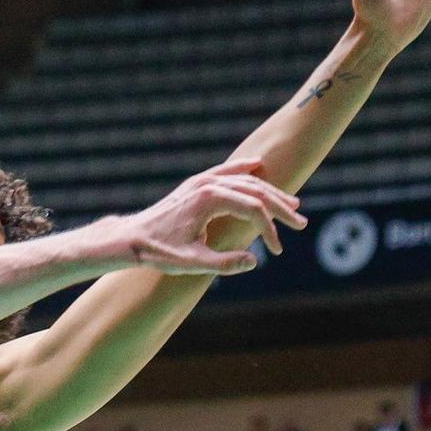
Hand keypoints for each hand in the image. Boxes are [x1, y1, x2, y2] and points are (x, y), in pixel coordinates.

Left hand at [116, 159, 304, 274]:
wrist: (130, 238)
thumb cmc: (159, 252)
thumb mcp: (192, 263)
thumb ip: (224, 264)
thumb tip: (254, 261)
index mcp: (208, 199)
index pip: (253, 209)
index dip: (270, 230)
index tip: (276, 251)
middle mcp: (206, 184)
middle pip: (254, 189)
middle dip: (280, 207)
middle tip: (300, 223)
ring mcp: (200, 181)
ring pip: (243, 180)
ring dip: (269, 191)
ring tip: (291, 203)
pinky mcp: (195, 184)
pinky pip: (226, 172)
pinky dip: (244, 170)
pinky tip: (258, 166)